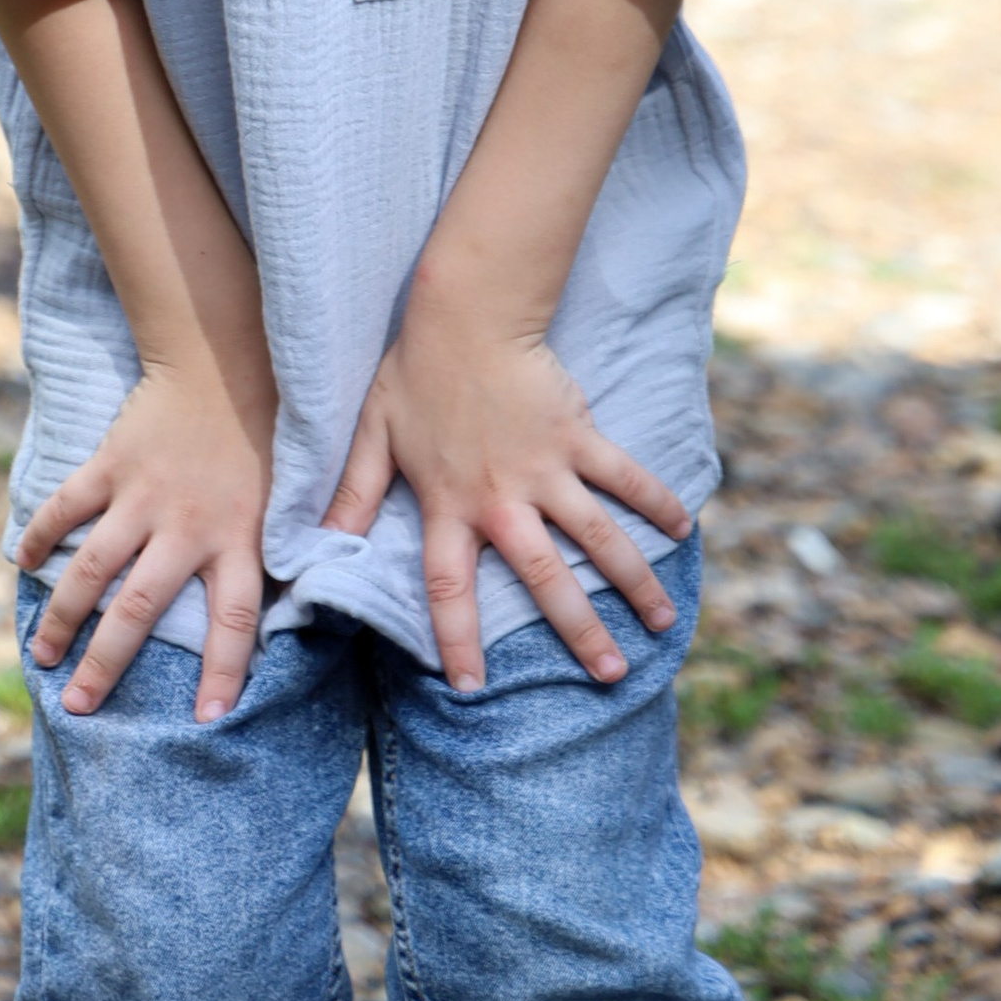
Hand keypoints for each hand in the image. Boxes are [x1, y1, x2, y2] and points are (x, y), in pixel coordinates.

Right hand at [17, 358, 275, 722]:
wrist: (225, 359)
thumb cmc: (267, 436)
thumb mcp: (290, 499)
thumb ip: (286, 553)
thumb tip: (311, 609)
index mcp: (238, 539)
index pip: (235, 621)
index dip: (223, 672)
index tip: (208, 722)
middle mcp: (187, 525)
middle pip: (140, 610)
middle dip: (106, 664)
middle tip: (80, 706)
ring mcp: (143, 495)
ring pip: (91, 568)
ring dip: (63, 616)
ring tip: (42, 654)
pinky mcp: (111, 463)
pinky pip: (68, 506)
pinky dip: (41, 534)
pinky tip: (22, 562)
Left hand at [326, 281, 687, 695]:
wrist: (465, 313)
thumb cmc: (414, 372)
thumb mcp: (373, 434)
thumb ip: (352, 493)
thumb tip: (318, 544)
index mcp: (449, 503)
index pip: (448, 586)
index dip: (457, 639)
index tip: (471, 687)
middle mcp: (502, 497)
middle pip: (544, 577)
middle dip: (579, 630)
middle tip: (609, 676)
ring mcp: (546, 468)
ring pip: (597, 536)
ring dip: (632, 581)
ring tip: (660, 624)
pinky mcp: (577, 436)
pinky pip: (622, 475)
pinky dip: (655, 500)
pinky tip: (682, 529)